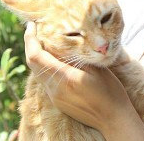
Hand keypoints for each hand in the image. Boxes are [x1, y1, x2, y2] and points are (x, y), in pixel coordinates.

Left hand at [24, 22, 143, 140]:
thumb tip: (62, 42)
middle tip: (37, 29)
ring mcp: (55, 96)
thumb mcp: (97, 68)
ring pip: (37, 71)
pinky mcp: (58, 101)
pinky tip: (54, 58)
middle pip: (32, 63)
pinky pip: (45, 80)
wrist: (113, 119)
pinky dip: (45, 66)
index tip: (32, 25)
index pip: (36, 56)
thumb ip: (77, 56)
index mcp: (64, 78)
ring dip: (37, 55)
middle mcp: (55, 88)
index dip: (30, 39)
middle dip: (31, 44)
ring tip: (45, 40)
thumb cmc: (110, 91)